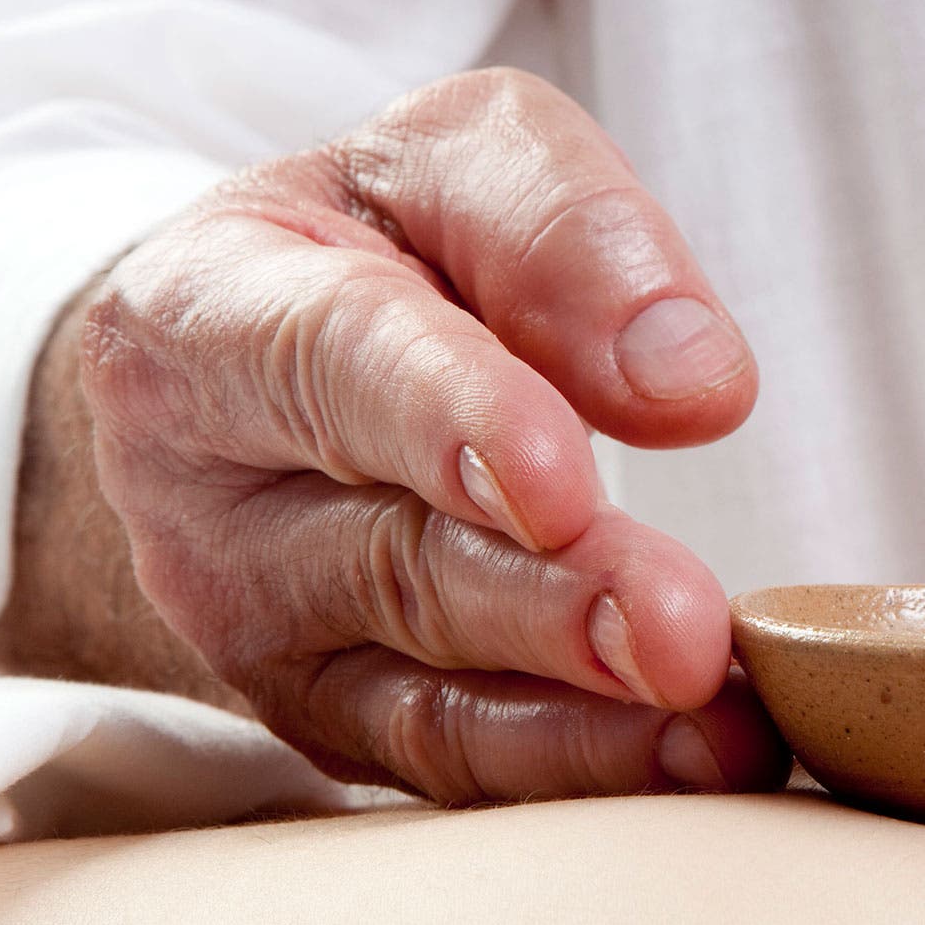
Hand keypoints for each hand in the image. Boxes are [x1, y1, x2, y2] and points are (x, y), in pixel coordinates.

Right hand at [0, 69, 789, 802]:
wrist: (266, 350)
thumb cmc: (380, 239)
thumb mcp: (462, 161)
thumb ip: (569, 234)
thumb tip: (689, 377)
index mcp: (209, 309)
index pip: (329, 361)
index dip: (451, 422)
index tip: (567, 481)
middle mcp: (208, 489)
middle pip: (391, 555)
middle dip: (550, 598)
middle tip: (682, 633)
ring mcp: (259, 622)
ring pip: (422, 687)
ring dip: (584, 709)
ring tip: (716, 712)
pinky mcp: (327, 712)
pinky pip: (451, 759)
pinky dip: (577, 764)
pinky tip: (693, 753)